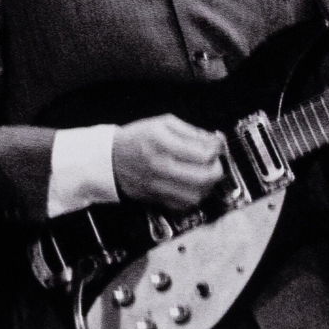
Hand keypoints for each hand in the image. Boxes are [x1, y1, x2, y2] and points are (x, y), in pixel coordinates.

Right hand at [110, 114, 224, 211]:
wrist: (111, 159)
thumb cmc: (137, 138)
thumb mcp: (162, 123)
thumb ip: (190, 131)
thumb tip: (214, 141)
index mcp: (162, 143)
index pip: (202, 153)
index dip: (216, 149)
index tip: (216, 145)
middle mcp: (160, 166)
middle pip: (204, 177)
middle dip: (217, 168)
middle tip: (214, 161)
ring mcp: (159, 186)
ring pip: (197, 194)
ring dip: (208, 185)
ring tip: (205, 173)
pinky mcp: (157, 199)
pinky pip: (185, 205)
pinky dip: (195, 196)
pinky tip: (192, 185)